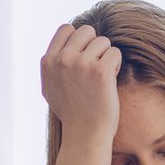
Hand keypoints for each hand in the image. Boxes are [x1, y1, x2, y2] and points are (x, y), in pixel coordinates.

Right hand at [40, 23, 119, 147]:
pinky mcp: (100, 71)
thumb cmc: (71, 113)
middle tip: (95, 67)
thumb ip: (53, 65)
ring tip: (101, 78)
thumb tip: (60, 46)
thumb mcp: (50, 87)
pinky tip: (109, 82)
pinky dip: (116, 66)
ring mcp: (80, 64)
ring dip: (106, 57)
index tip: (83, 57)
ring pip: (103, 41)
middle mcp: (62, 60)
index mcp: (48, 61)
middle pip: (87, 31)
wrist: (85, 135)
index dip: (79, 40)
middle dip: (95, 46)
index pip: (66, 29)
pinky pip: (115, 53)